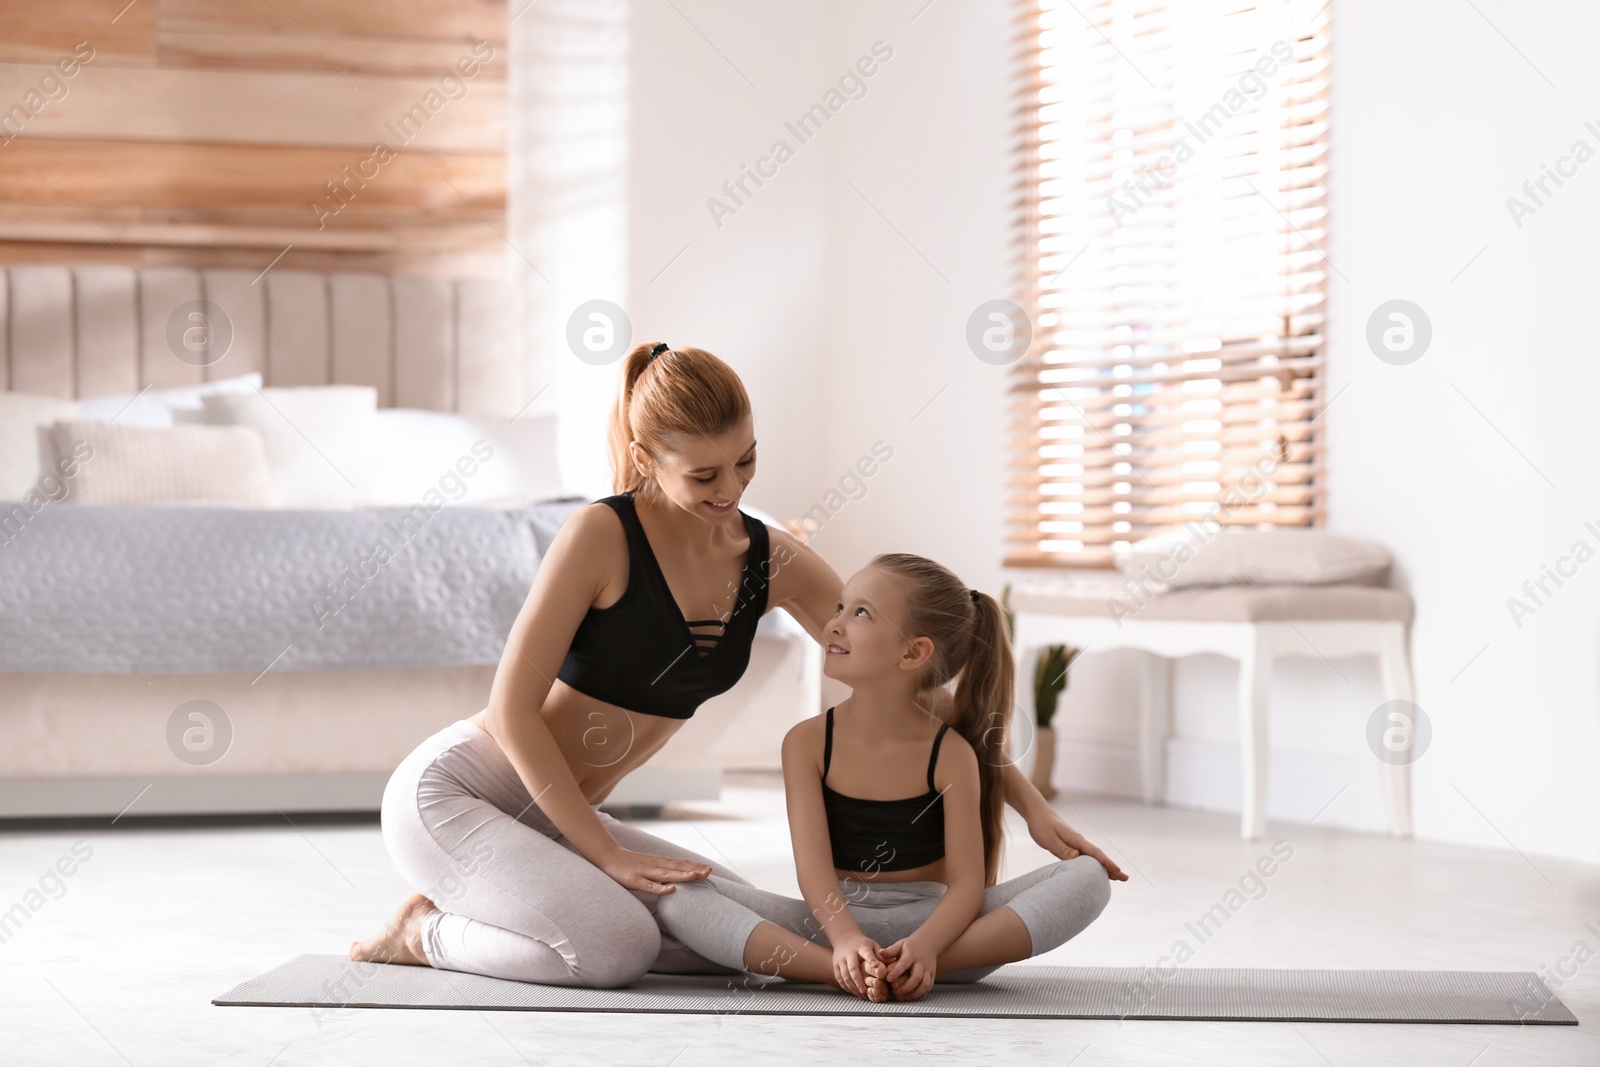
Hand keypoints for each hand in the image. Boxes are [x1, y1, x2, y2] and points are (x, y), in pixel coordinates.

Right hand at [595, 847, 710, 894]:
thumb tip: (675, 878)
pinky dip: (661, 888)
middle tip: (710, 871)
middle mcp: (655, 865)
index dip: (695, 866)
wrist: (608, 857)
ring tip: (697, 876)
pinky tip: (672, 890)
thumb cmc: (630, 864)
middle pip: (677, 868)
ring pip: (667, 875)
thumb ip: (661, 871)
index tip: (710, 869)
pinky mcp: (634, 880)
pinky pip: (649, 885)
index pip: (680, 864)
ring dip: (683, 876)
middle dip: (694, 870)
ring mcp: (645, 872)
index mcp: (659, 862)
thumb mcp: (649, 866)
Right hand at [830, 933, 886, 999]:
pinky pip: (840, 979)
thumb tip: (894, 963)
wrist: (845, 938)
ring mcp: (841, 960)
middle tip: (865, 990)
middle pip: (852, 967)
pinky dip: (847, 987)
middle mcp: (849, 953)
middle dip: (858, 980)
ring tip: (862, 994)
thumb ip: (882, 956)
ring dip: (853, 986)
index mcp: (861, 947)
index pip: (866, 952)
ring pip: (845, 975)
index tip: (876, 965)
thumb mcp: (873, 946)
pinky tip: (855, 992)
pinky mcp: (835, 966)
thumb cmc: (863, 945)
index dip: (871, 959)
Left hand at [877, 936, 936, 1000]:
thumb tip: (880, 953)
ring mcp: (928, 970)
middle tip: (895, 992)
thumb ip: (891, 950)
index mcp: (911, 954)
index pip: (904, 964)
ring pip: (924, 984)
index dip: (896, 972)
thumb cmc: (911, 945)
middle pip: (916, 977)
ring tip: (904, 998)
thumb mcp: (901, 944)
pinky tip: (912, 996)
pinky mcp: (932, 975)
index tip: (888, 979)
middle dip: (906, 987)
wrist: (929, 942)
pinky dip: (921, 993)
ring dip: (914, 993)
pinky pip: (929, 986)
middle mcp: (920, 963)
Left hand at [1026, 809, 1129, 881]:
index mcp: (1076, 840)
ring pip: (1093, 858)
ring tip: (1116, 878)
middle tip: (1125, 878)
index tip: (1118, 871)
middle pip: (1098, 856)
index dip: (1107, 863)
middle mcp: (1079, 842)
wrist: (1037, 813)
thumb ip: (1062, 849)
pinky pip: (1085, 858)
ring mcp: (1075, 844)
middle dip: (1112, 867)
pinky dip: (1093, 865)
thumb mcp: (1049, 838)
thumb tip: (1077, 857)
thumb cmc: (1041, 825)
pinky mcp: (1070, 846)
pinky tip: (1094, 871)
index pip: (1095, 853)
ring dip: (1104, 867)